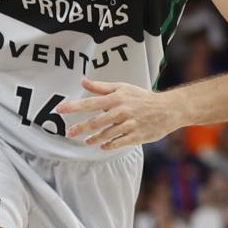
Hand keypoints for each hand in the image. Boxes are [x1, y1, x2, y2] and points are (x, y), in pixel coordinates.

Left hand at [56, 77, 181, 150]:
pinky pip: (120, 142)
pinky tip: (102, 147)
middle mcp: (121, 112)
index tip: (59, 110)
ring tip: (85, 141)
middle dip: (80, 128)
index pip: (90, 103)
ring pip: (106, 134)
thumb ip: (101, 87)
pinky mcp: (137, 136)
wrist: (169, 108)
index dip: (73, 107)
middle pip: (96, 122)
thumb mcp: (122, 88)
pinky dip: (110, 145)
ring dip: (94, 138)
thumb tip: (82, 81)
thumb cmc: (142, 97)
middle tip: (68, 133)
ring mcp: (129, 125)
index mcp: (115, 99)